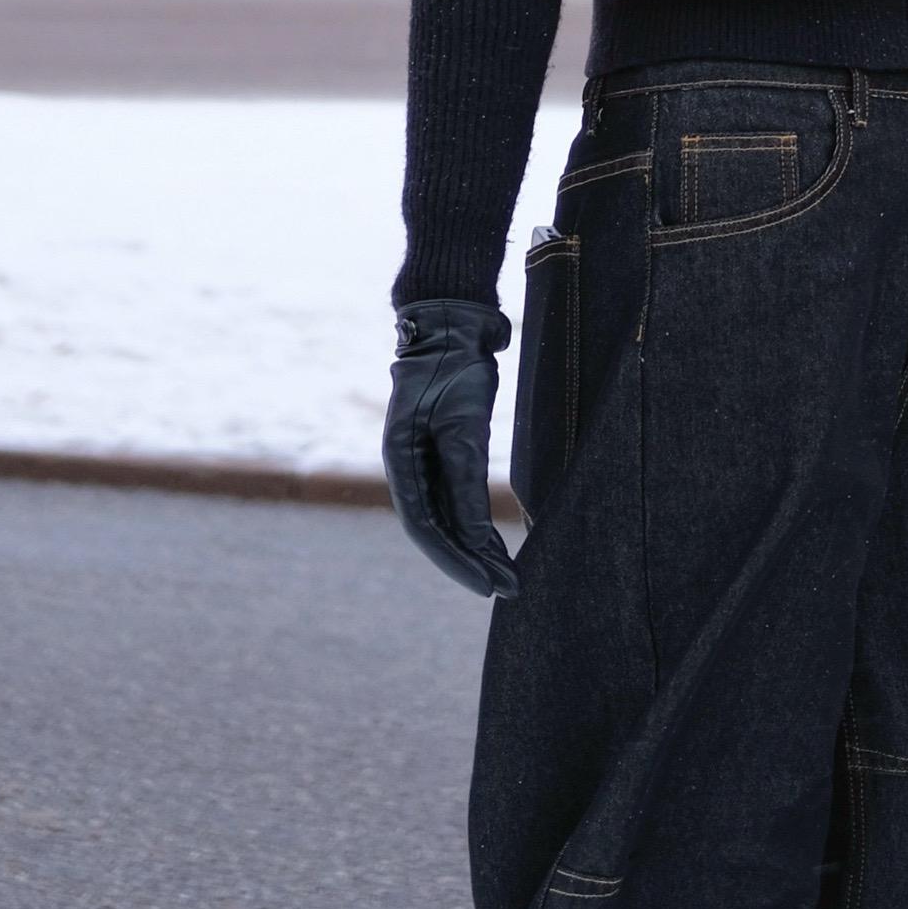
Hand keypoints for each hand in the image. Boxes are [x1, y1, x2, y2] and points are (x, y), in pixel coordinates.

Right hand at [382, 297, 520, 596]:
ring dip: (475, 547)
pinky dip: (477, 522)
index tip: (487, 583)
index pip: (424, 527)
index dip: (455, 560)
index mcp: (399, 459)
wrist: (455, 321)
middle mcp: (409, 466)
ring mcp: (428, 459)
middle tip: (506, 588)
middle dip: (469, 561)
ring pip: (449, 517)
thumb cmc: (453, 366)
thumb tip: (474, 532)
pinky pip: (459, 497)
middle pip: (437, 529)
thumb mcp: (462, 421)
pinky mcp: (449, 449)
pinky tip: (496, 542)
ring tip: (508, 575)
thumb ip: (465, 475)